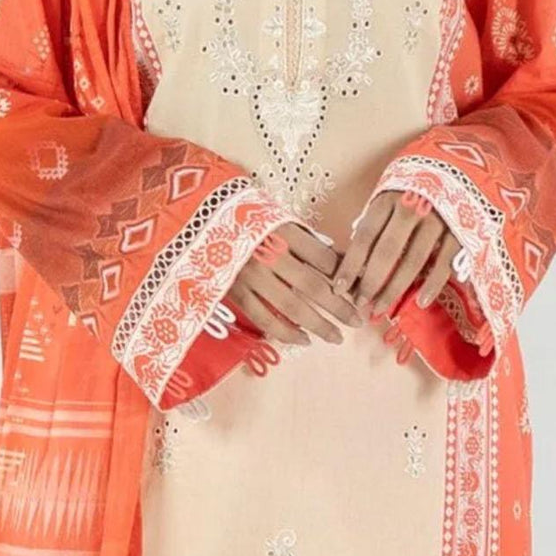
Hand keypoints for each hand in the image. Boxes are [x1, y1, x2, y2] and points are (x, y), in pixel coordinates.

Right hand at [224, 222, 364, 345]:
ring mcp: (250, 275)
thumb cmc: (245, 216)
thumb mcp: (277, 217)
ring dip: (318, 325)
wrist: (198, 219)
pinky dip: (285, 333)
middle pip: (312, 286)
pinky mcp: (234, 292)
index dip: (343, 275)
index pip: (323, 258)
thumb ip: (305, 239)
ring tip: (336, 337)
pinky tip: (303, 339)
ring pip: (291, 307)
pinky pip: (263, 318)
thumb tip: (340, 260)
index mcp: (282, 230)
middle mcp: (268, 254)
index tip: (356, 288)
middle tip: (357, 321)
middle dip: (339, 307)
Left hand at [333, 190, 464, 320]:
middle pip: (387, 251)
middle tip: (360, 304)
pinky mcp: (462, 231)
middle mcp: (413, 207)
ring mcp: (439, 219)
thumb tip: (355, 253)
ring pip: (413, 261)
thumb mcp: (390, 192)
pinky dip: (432, 285)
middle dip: (371, 282)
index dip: (351, 264)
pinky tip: (420, 302)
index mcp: (389, 197)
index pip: (365, 236)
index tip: (339, 287)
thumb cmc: (415, 185)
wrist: (461, 166)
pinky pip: (445, 264)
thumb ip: (376, 219)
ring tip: (381, 308)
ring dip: (395, 289)